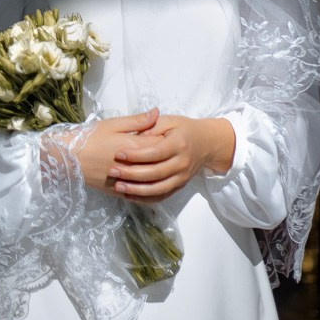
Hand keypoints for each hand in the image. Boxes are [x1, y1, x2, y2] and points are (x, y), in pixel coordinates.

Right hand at [68, 108, 161, 194]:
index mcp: (134, 146)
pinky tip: (150, 182)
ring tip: (161, 165)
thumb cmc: (91, 137)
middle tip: (169, 149)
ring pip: (151, 181)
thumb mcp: (113, 124)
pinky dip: (146, 188)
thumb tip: (157, 112)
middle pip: (158, 163)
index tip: (171, 134)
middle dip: (165, 156)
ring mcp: (127, 181)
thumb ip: (137, 121)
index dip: (167, 139)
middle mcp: (134, 166)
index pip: (160, 144)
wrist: (68, 157)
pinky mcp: (119, 191)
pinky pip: (139, 193)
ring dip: (158, 173)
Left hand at [106, 115, 235, 202]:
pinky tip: (130, 195)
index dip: (136, 155)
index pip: (154, 153)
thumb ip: (150, 125)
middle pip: (155, 173)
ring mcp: (182, 177)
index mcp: (178, 144)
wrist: (206, 143)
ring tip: (118, 186)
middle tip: (112, 171)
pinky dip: (145, 198)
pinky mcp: (180, 186)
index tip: (118, 154)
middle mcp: (182, 163)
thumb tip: (133, 134)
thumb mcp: (169, 120)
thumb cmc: (184, 129)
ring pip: (158, 189)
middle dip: (132, 174)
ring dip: (137, 190)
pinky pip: (162, 196)